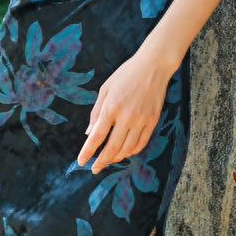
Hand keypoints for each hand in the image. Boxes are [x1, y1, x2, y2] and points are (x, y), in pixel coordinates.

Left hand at [77, 36, 176, 173]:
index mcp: (112, 107)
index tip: (81, 162)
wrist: (154, 66)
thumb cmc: (126, 74)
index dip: (88, 152)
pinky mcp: (152, 121)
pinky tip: (125, 152)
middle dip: (101, 161)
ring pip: (127, 149)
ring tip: (108, 160)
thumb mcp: (106, 88)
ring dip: (116, 158)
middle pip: (112, 148)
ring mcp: (141, 120)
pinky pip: (141, 143)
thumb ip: (96, 111)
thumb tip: (89, 133)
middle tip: (95, 169)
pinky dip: (131, 151)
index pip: (96, 137)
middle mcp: (126, 117)